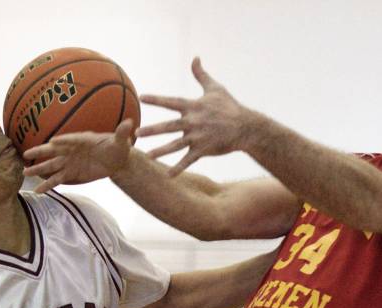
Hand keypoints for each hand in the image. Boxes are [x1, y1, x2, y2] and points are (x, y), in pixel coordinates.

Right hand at [23, 119, 135, 193]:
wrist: (116, 160)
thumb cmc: (118, 147)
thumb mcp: (121, 141)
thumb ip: (122, 134)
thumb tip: (130, 124)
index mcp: (82, 139)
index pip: (71, 139)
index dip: (63, 141)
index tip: (53, 142)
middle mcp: (71, 150)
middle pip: (54, 151)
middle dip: (41, 152)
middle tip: (26, 153)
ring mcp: (69, 162)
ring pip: (51, 166)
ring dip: (38, 169)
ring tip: (24, 172)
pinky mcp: (71, 174)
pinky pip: (57, 179)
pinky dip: (47, 184)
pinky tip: (37, 190)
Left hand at [138, 57, 249, 174]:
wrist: (245, 127)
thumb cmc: (230, 106)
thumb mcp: (215, 88)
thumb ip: (201, 75)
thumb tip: (195, 58)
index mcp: (194, 106)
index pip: (171, 102)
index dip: (156, 99)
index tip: (142, 98)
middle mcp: (193, 122)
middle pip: (168, 127)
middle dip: (152, 130)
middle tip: (136, 133)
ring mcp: (197, 137)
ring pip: (175, 145)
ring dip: (161, 151)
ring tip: (147, 155)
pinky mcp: (203, 150)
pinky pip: (188, 160)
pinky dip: (178, 168)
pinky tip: (168, 176)